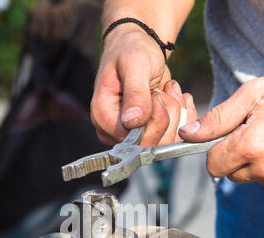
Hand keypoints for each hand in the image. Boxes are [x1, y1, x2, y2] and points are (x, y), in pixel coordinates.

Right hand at [91, 26, 196, 146]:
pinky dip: (183, 117)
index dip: (154, 120)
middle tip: (164, 89)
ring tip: (169, 89)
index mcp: (103, 117)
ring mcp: (130, 135)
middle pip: (151, 143)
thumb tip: (132, 122)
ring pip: (165, 142)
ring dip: (177, 113)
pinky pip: (173, 138)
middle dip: (168, 115)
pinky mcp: (147, 134)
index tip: (156, 93)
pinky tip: (177, 97)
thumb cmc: (131, 49)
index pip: (133, 138)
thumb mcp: (134, 64)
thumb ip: (135, 93)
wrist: (137, 45)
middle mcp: (114, 132)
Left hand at [179, 78, 263, 184]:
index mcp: (251, 147)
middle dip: (233, 155)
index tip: (229, 135)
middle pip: (228, 174)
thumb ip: (219, 118)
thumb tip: (189, 134)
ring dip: (251, 160)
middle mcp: (263, 168)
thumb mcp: (253, 96)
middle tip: (253, 132)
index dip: (216, 149)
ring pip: (246, 176)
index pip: (213, 165)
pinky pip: (261, 177)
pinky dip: (263, 164)